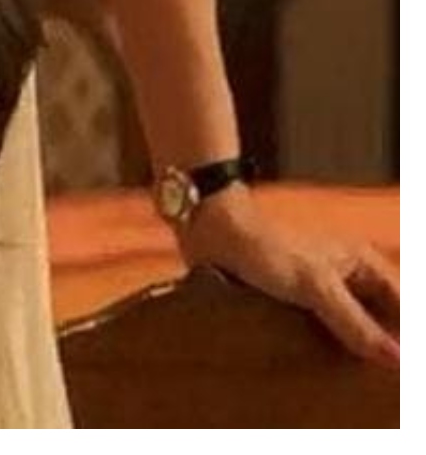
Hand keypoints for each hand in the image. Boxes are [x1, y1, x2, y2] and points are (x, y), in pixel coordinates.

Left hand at [176, 185, 399, 369]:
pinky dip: (326, 353)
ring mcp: (324, 294)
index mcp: (363, 266)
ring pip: (351, 332)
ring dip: (351, 354)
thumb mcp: (315, 287)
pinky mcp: (300, 306)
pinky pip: (323, 336)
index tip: (401, 370)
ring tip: (350, 381)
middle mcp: (349, 280)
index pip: (403, 310)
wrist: (213, 234)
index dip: (403, 340)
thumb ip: (355, 324)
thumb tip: (398, 360)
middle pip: (380, 324)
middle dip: (379, 350)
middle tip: (375, 382)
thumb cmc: (265, 248)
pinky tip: (323, 373)